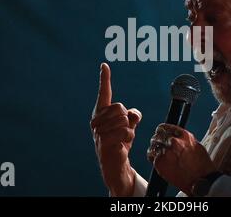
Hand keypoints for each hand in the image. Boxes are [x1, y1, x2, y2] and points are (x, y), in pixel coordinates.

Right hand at [90, 63, 141, 195]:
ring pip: (123, 120)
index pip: (104, 94)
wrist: (115, 165)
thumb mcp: (129, 127)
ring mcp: (99, 132)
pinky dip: (129, 138)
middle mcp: (97, 121)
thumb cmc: (120, 143)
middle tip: (122, 131)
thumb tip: (134, 114)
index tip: (104, 65)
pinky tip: (122, 145)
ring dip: (128, 130)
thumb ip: (132, 116)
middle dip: (126, 119)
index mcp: (101, 114)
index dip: (105, 79)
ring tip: (121, 139)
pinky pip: (125, 131)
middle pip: (120, 107)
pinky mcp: (104, 143)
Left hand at [147, 123, 216, 195]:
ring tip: (157, 153)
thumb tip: (176, 138)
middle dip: (158, 140)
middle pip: (158, 135)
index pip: (166, 127)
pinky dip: (153, 158)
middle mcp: (174, 141)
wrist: (200, 180)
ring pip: (154, 145)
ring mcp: (166, 151)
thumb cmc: (201, 165)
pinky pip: (151, 156)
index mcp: (184, 136)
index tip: (160, 133)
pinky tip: (157, 160)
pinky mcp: (160, 162)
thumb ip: (184, 140)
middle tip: (158, 145)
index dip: (162, 130)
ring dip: (155, 148)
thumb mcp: (195, 146)